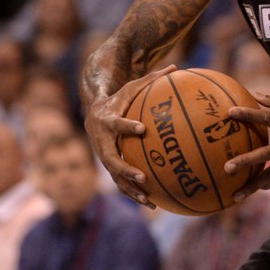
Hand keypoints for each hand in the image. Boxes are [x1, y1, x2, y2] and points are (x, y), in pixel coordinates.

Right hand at [83, 64, 180, 207]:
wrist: (94, 112)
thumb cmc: (119, 98)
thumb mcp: (132, 87)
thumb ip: (152, 78)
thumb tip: (175, 66)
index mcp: (107, 120)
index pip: (117, 123)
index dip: (128, 126)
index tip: (142, 128)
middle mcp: (102, 141)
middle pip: (111, 159)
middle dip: (126, 169)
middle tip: (142, 176)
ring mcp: (103, 156)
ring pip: (115, 176)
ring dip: (130, 188)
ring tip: (148, 198)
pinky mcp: (109, 165)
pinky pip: (121, 182)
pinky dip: (134, 193)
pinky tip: (153, 203)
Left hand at [224, 91, 269, 199]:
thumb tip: (255, 95)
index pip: (267, 116)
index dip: (248, 114)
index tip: (230, 112)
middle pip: (265, 154)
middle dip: (246, 161)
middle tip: (227, 167)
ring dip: (253, 186)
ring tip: (235, 195)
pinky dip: (269, 184)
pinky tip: (256, 189)